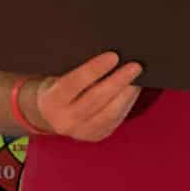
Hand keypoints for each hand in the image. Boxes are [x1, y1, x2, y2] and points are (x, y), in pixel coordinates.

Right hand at [23, 51, 143, 141]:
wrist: (54, 116)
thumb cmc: (58, 87)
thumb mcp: (57, 78)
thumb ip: (74, 69)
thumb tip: (106, 55)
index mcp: (50, 102)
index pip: (72, 84)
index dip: (93, 69)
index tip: (113, 56)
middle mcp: (64, 120)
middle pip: (96, 99)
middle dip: (117, 81)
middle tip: (134, 66)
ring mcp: (81, 131)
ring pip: (110, 112)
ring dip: (127, 93)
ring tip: (138, 77)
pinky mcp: (98, 135)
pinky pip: (116, 119)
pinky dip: (128, 102)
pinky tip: (134, 89)